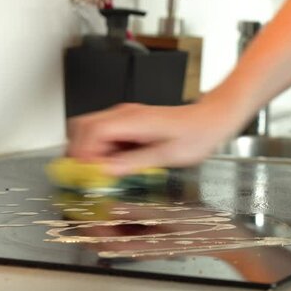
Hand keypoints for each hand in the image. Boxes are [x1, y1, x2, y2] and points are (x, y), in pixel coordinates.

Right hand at [66, 97, 243, 173]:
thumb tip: (106, 172)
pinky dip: (101, 151)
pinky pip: (103, 134)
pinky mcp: (128, 123)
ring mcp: (125, 117)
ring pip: (90, 130)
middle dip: (79, 153)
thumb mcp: (167, 156)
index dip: (83, 154)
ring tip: (100, 172)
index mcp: (133, 119)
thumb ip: (133, 163)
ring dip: (89, 152)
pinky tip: (114, 165)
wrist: (211, 120)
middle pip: (82, 127)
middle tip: (87, 176)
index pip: (93, 131)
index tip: (86, 174)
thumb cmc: (197, 134)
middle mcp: (125, 114)